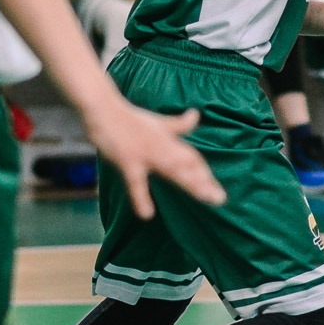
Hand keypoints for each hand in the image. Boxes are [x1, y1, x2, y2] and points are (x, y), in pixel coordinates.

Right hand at [84, 101, 223, 221]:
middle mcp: (162, 147)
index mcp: (169, 140)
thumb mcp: (159, 121)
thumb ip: (179, 124)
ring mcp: (146, 154)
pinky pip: (136, 182)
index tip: (216, 190)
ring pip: (172, 169)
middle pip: (187, 165)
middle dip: (203, 181)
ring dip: (189, 183)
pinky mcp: (127, 161)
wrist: (104, 109)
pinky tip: (147, 215)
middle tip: (219, 199)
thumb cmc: (131, 118)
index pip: (191, 158)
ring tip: (204, 198)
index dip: (203, 173)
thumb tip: (196, 114)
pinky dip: (141, 198)